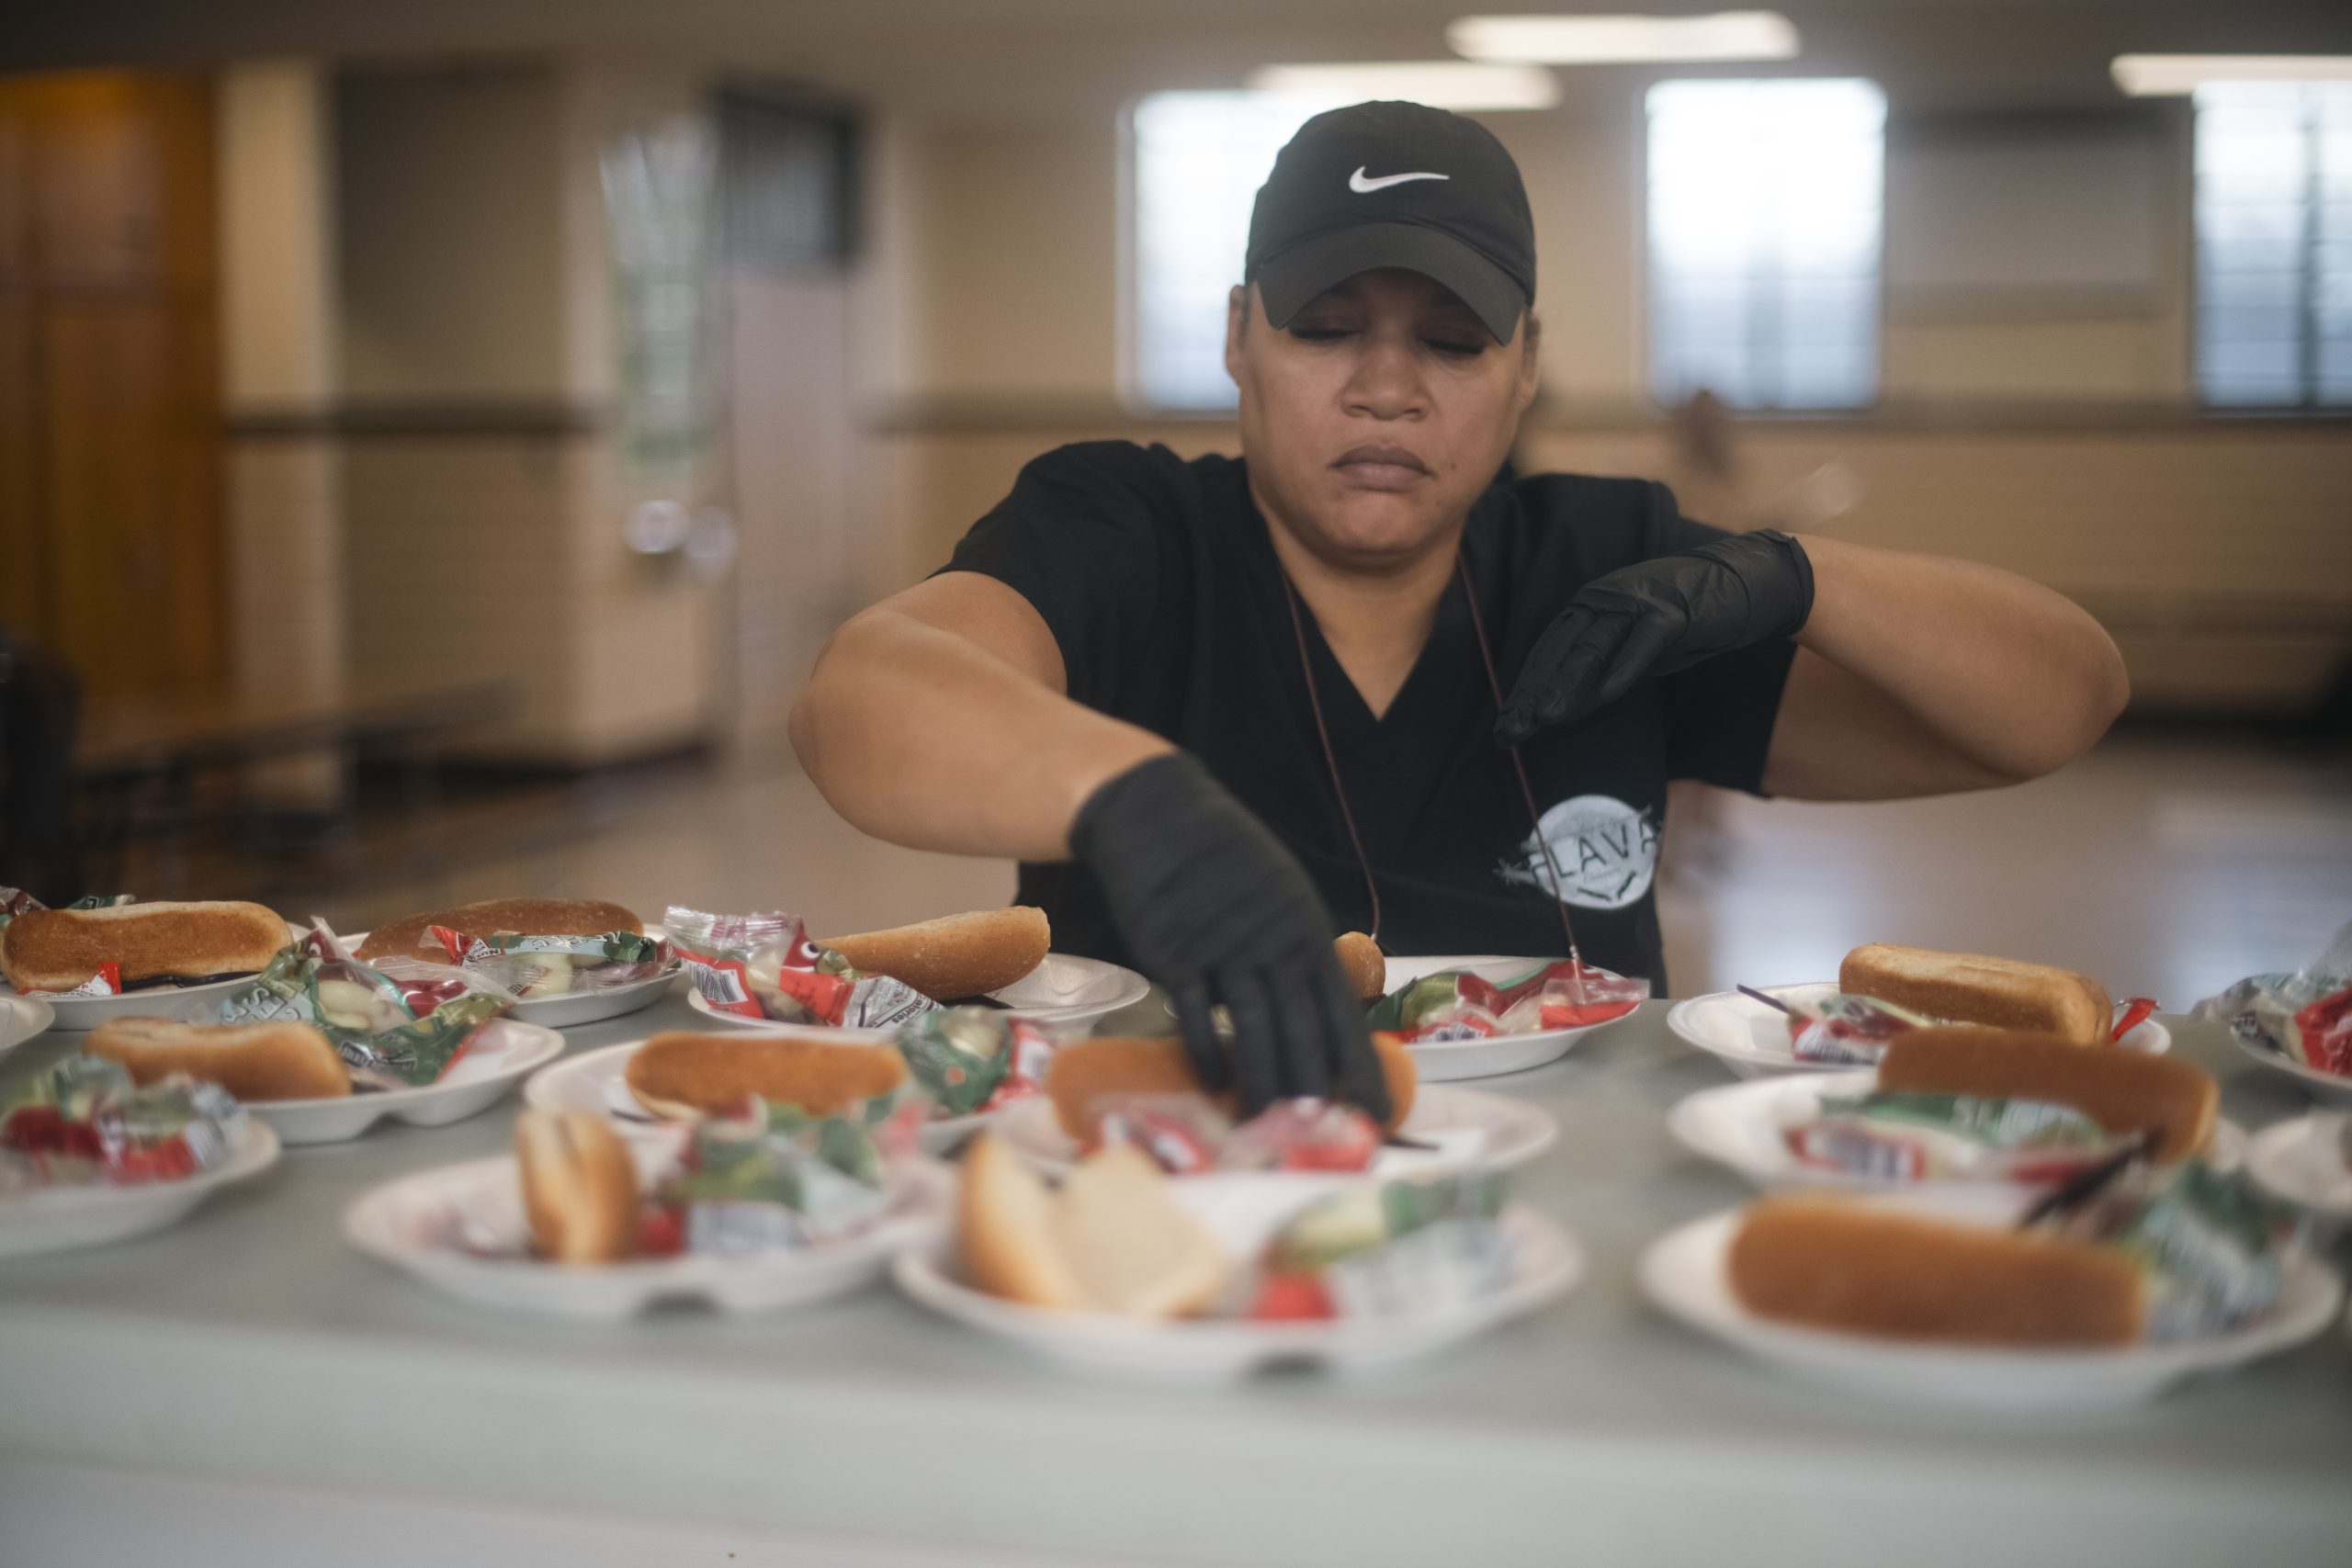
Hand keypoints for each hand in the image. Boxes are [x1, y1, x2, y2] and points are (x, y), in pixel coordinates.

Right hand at [1069, 753, 1390, 1120]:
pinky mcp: (1175, 950)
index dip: (1362, 1066)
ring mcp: (1223, 946)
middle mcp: (1272, 943)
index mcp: (1305, 933)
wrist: (1160, 816)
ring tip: (1268, 1126)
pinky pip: (1195, 1010)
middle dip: (1314, 1088)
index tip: (1377, 1112)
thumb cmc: (1224, 862)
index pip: (1343, 1012)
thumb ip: (1296, 953)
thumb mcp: (1279, 896)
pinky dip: (1206, 1049)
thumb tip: (1316, 1017)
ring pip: (1252, 1027)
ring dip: (1263, 1082)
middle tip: (1320, 1136)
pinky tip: (1216, 1083)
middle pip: (1301, 1028)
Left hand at [1495, 529, 1812, 744]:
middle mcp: (1605, 599)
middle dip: (1534, 693)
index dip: (1525, 691)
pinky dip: (1627, 665)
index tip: (1505, 729)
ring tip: (1545, 718)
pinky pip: (1645, 639)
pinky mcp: (1674, 610)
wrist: (1747, 585)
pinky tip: (1610, 694)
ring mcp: (1639, 601)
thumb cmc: (1684, 622)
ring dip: (1568, 682)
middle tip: (1511, 731)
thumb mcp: (1633, 654)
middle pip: (1561, 650)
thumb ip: (1597, 677)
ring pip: (1594, 644)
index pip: (1549, 653)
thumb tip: (1556, 714)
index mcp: (1590, 608)